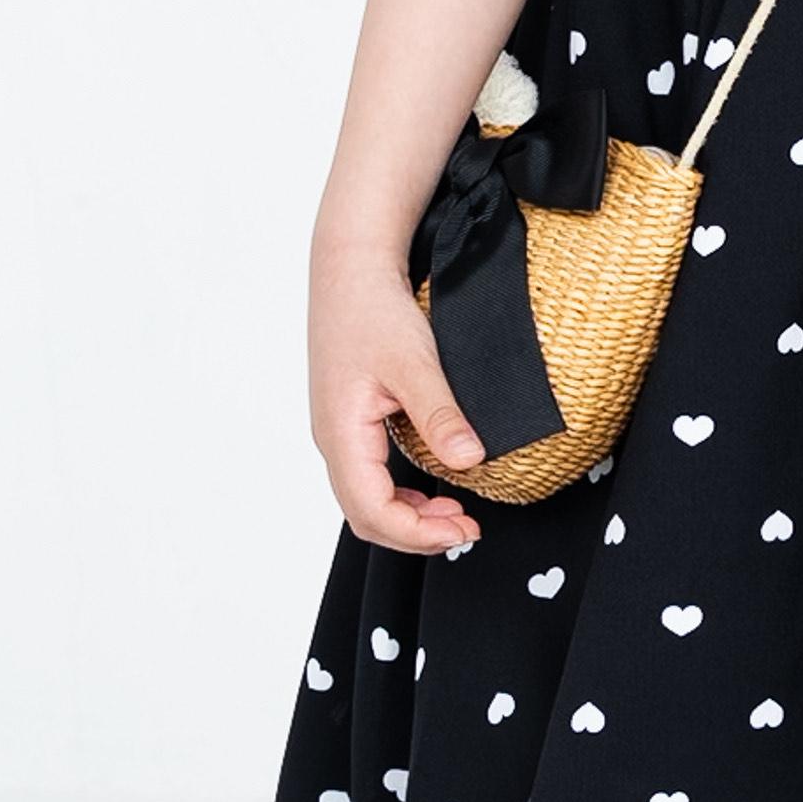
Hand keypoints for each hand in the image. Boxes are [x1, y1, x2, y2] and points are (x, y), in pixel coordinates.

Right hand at [310, 239, 489, 554]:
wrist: (351, 268)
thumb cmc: (373, 308)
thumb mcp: (415, 361)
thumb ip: (440, 415)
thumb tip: (469, 460)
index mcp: (341, 432)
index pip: (372, 510)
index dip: (417, 533)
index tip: (463, 530)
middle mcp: (332, 439)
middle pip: (365, 515)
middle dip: (415, 533)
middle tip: (466, 530)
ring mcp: (338, 432)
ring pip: (365, 499)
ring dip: (409, 516)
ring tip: (454, 516)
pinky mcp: (350, 421)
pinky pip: (369, 476)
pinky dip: (401, 495)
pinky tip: (432, 488)